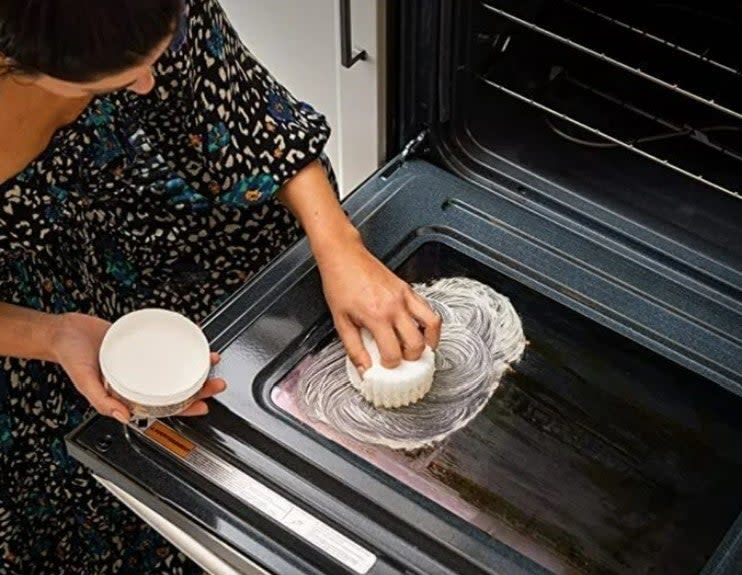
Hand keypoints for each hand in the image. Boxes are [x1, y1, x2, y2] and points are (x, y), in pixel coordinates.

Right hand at [50, 312, 225, 422]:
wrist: (64, 330)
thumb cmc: (70, 357)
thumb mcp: (84, 381)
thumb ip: (102, 400)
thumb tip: (124, 416)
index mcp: (129, 393)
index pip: (164, 405)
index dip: (186, 407)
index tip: (204, 406)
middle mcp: (140, 378)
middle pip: (177, 385)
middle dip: (200, 386)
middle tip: (217, 383)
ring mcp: (144, 360)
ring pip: (176, 365)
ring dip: (196, 364)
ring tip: (212, 360)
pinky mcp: (144, 341)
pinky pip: (167, 344)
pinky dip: (182, 343)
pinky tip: (194, 340)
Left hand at [317, 237, 440, 370]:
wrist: (344, 257)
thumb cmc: (340, 284)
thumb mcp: (341, 321)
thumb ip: (354, 348)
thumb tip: (364, 370)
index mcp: (376, 316)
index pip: (393, 352)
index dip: (390, 365)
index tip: (384, 366)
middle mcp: (394, 306)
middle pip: (416, 343)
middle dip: (411, 358)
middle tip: (402, 361)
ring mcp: (404, 296)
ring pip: (431, 324)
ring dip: (429, 342)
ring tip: (421, 350)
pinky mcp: (408, 289)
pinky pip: (428, 309)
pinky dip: (430, 323)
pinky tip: (422, 331)